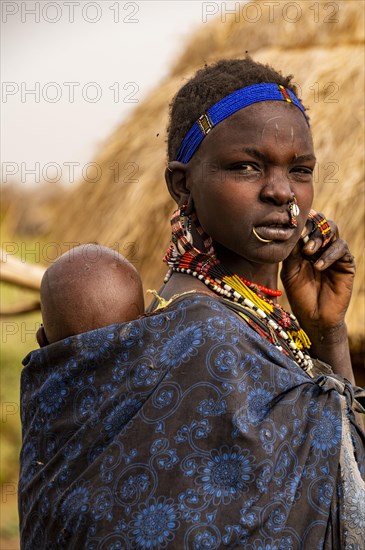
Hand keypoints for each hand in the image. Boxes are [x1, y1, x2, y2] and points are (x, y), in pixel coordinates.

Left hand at [281, 214, 354, 333]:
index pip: (305, 225)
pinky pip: (341, 248)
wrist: (315, 317)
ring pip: (332, 230)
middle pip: (319, 222)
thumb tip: (291, 231)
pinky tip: (319, 266)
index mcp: (304, 246)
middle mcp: (320, 246)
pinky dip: (329, 254)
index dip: (300, 223)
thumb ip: (291, 252)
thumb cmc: (299, 295)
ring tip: (309, 252)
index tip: (293, 228)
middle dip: (310, 227)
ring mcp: (333, 253)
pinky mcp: (346, 263)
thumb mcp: (290, 271)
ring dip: (319, 238)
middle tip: (301, 239)